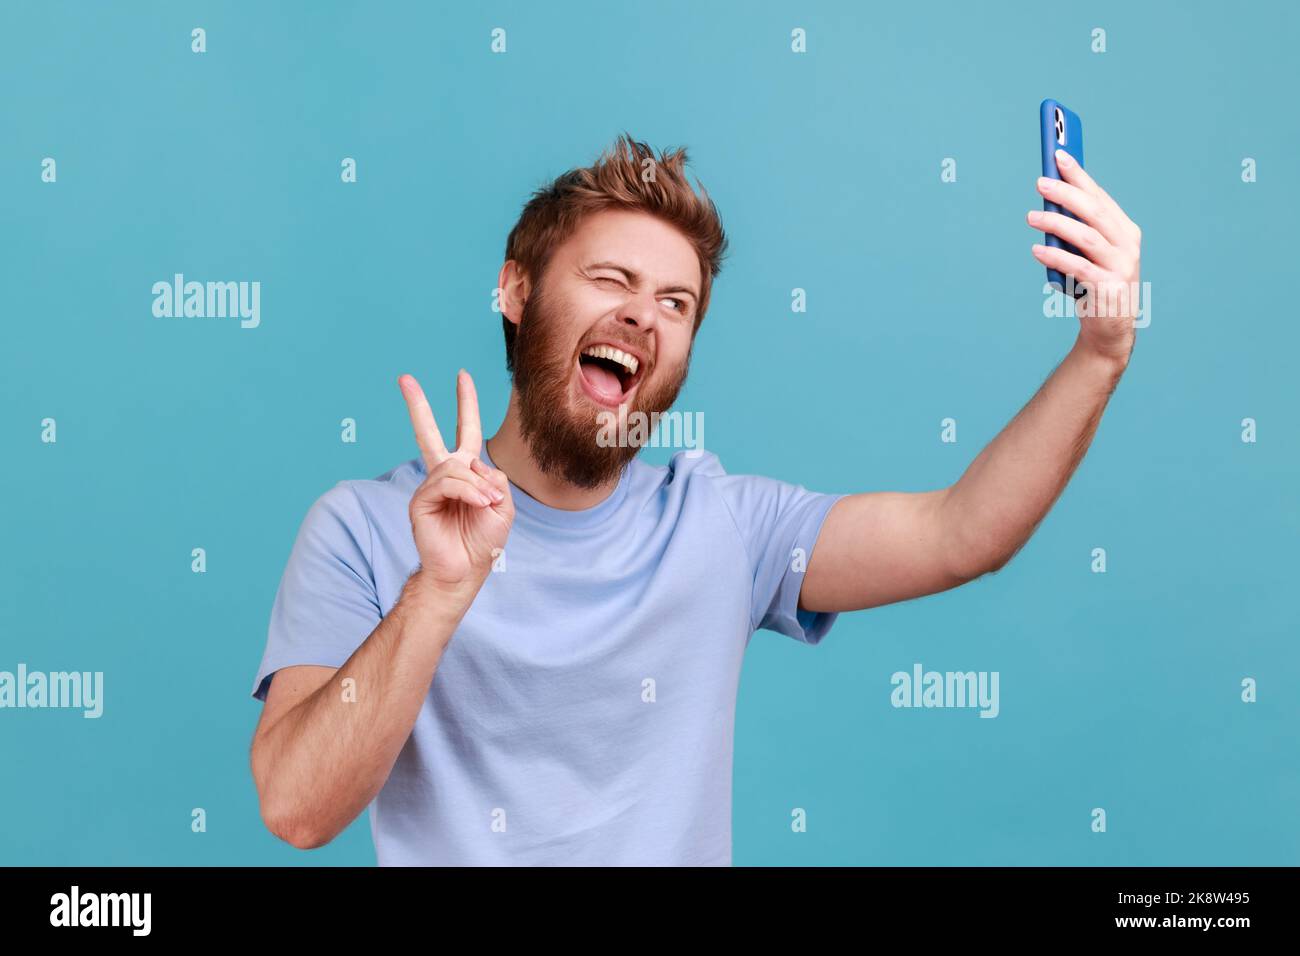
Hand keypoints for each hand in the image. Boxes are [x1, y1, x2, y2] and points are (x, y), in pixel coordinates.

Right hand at [398, 370, 512, 591]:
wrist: (465, 570)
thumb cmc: (484, 541)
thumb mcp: (503, 506)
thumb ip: (495, 480)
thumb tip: (474, 465)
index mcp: (466, 472)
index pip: (466, 431)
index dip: (466, 404)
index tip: (462, 376)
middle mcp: (444, 475)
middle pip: (429, 433)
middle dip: (418, 405)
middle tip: (405, 378)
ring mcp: (430, 487)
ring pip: (454, 467)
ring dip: (476, 486)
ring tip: (485, 505)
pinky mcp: (420, 501)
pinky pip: (446, 483)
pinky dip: (467, 492)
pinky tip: (478, 504)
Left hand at [1029, 149, 1142, 366]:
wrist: (1110, 331)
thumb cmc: (1095, 286)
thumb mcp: (1089, 254)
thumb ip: (1077, 230)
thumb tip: (1048, 201)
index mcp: (1125, 231)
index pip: (1100, 197)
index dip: (1080, 175)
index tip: (1059, 155)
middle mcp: (1127, 246)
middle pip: (1095, 212)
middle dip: (1067, 193)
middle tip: (1040, 183)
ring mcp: (1121, 267)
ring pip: (1087, 237)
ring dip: (1057, 223)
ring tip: (1031, 217)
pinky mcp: (1109, 289)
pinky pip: (1079, 268)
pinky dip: (1057, 257)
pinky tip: (1037, 250)